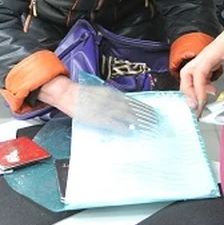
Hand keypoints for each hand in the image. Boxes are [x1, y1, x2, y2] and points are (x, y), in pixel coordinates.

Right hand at [37, 76, 156, 132]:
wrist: (68, 93)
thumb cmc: (83, 94)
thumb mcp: (100, 92)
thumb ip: (113, 98)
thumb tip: (125, 106)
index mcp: (111, 93)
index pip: (132, 102)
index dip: (144, 108)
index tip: (153, 113)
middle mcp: (111, 100)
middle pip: (132, 109)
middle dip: (144, 116)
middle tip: (155, 122)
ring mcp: (104, 109)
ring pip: (125, 116)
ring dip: (137, 122)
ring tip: (147, 128)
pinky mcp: (97, 118)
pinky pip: (113, 124)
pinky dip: (123, 128)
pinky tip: (130, 132)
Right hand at [180, 14, 223, 115]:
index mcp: (210, 54)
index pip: (198, 73)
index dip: (198, 88)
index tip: (202, 102)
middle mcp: (203, 57)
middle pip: (185, 74)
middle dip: (187, 90)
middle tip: (194, 105)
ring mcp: (203, 59)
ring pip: (188, 75)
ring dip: (191, 89)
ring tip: (201, 101)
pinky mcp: (206, 62)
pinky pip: (196, 75)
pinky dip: (199, 85)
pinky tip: (210, 90)